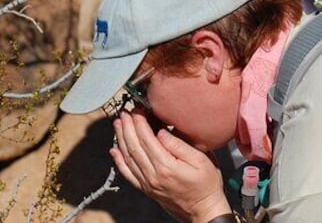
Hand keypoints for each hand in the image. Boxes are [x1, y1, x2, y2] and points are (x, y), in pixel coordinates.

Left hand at [111, 111, 230, 222]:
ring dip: (121, 139)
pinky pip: (128, 174)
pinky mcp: (147, 189)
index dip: (139, 123)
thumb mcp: (201, 160)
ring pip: (128, 158)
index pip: (147, 139)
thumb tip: (161, 132)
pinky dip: (119, 161)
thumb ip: (179, 145)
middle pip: (134, 147)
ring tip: (118, 124)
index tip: (137, 110)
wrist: (204, 211)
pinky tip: (115, 151)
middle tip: (125, 112)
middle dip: (128, 127)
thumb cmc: (206, 185)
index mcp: (166, 166)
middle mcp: (153, 176)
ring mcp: (148, 184)